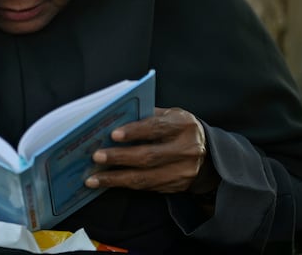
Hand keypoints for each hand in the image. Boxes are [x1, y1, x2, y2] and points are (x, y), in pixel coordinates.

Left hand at [85, 107, 217, 193]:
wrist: (208, 154)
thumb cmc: (178, 128)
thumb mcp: (169, 115)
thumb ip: (146, 116)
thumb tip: (113, 119)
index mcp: (183, 125)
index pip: (157, 128)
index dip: (134, 131)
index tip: (113, 134)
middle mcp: (186, 150)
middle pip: (149, 156)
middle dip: (119, 157)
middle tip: (96, 156)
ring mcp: (182, 172)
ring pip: (145, 178)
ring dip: (116, 179)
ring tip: (93, 178)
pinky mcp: (176, 187)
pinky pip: (146, 187)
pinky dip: (123, 185)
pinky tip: (107, 182)